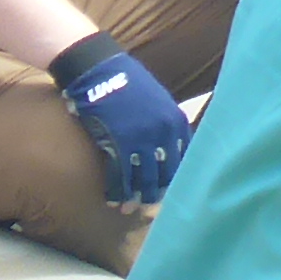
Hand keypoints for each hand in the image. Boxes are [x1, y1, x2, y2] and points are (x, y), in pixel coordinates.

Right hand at [49, 33, 192, 204]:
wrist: (98, 70)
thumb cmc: (125, 82)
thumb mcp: (156, 99)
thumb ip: (164, 123)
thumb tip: (167, 146)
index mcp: (175, 121)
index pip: (182, 159)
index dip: (174, 179)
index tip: (167, 191)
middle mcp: (162, 132)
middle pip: (164, 173)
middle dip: (156, 193)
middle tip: (149, 207)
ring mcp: (140, 139)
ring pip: (143, 178)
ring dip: (136, 197)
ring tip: (129, 209)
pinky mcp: (117, 143)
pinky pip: (121, 175)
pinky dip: (117, 191)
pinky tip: (114, 201)